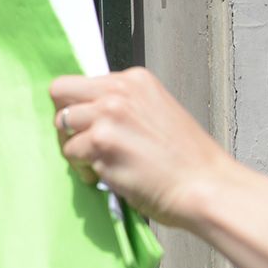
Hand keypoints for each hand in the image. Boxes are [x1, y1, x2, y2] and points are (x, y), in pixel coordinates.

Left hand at [49, 67, 232, 228]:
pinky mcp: (102, 142)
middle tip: (79, 142)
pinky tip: (104, 176)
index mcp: (135, 80)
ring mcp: (109, 114)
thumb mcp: (157, 112)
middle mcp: (119, 91)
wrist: (208, 187)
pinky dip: (83, 169)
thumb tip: (89, 112)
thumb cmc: (188, 161)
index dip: (77, 106)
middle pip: (60, 92)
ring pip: (62, 125)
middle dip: (64, 119)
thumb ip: (124, 105)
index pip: (80, 82)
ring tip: (95, 164)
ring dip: (73, 148)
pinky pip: (71, 153)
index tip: (84, 124)